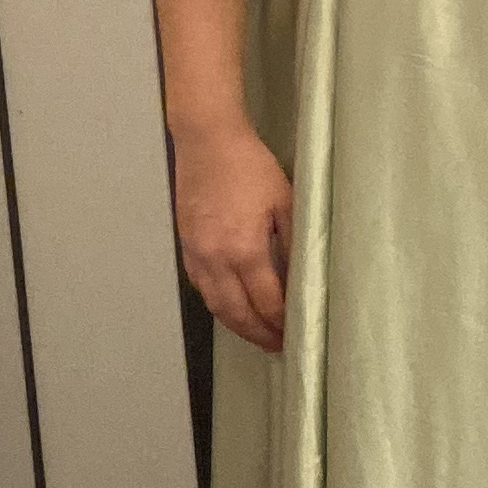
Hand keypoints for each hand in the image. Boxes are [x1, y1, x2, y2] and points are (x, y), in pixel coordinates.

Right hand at [175, 120, 294, 353]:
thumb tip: (300, 277)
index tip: (295, 333)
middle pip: (236, 312)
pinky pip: (200, 286)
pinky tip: (230, 304)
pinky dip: (217, 303)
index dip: (281, 321)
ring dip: (235, 324)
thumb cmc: (251, 166)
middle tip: (276, 345)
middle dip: (258, 333)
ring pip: (214, 304)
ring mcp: (197, 254)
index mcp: (244, 249)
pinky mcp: (186, 245)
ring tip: (255, 333)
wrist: (207, 141)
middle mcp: (216, 259)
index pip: (266, 301)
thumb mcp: (284, 202)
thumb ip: (292, 244)